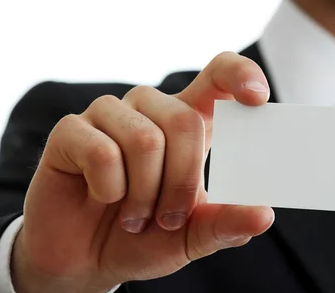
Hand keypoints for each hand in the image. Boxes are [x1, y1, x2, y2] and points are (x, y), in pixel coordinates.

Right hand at [11, 52, 274, 292]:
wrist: (88, 260)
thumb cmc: (146, 236)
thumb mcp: (193, 235)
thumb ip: (226, 223)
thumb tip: (264, 215)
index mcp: (186, 121)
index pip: (218, 74)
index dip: (240, 74)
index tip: (258, 97)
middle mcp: (150, 108)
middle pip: (185, 120)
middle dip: (183, 181)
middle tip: (169, 217)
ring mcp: (109, 115)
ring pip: (145, 139)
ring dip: (145, 193)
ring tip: (135, 216)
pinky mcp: (71, 130)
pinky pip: (102, 152)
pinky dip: (110, 190)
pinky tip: (103, 198)